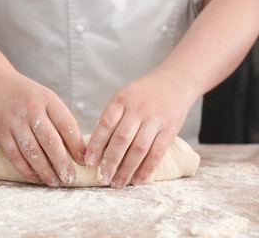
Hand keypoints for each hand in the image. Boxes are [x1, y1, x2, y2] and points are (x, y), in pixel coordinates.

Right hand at [0, 72, 85, 186]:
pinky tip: (35, 177)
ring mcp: (15, 122)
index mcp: (48, 100)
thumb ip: (60, 120)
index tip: (83, 160)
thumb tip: (76, 149)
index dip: (77, 145)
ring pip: (32, 151)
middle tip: (70, 177)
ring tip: (55, 182)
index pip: (67, 125)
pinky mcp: (0, 133)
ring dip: (45, 170)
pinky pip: (14, 156)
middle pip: (50, 141)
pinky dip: (26, 170)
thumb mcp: (47, 99)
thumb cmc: (28, 96)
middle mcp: (32, 110)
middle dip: (62, 162)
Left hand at [84, 73, 195, 187]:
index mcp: (121, 100)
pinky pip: (157, 152)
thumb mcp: (124, 96)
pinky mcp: (170, 128)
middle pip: (121, 140)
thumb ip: (113, 117)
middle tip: (103, 178)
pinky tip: (138, 180)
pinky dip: (146, 168)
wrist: (175, 81)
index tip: (89, 162)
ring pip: (139, 149)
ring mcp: (155, 119)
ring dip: (127, 169)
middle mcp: (137, 109)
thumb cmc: (144, 93)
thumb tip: (98, 146)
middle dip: (110, 162)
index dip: (96, 145)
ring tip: (118, 183)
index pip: (105, 124)